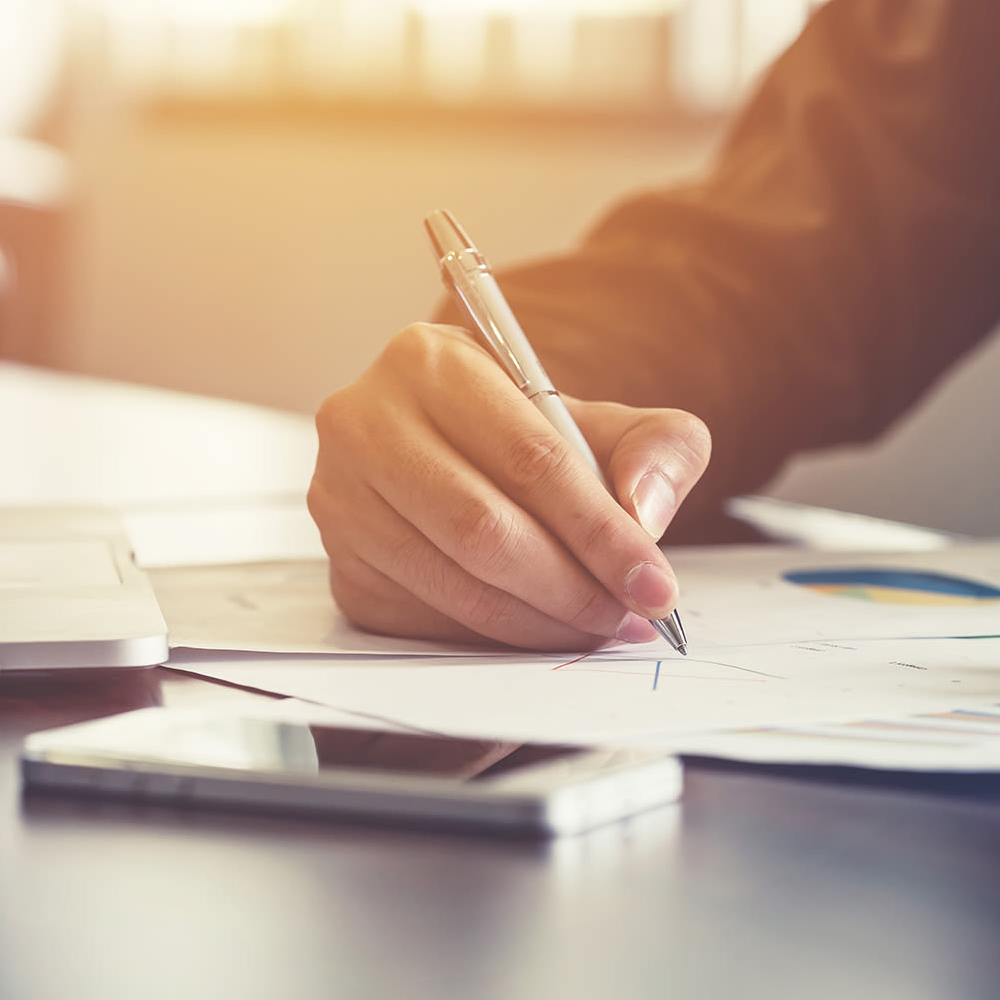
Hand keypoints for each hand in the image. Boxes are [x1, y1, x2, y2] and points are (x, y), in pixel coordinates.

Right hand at [309, 323, 709, 649]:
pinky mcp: (342, 566)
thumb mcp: (612, 424)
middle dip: (573, 587)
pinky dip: (496, 637)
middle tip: (630, 616)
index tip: (653, 581)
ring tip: (598, 627)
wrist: (467, 460)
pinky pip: (426, 619)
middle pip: (483, 528)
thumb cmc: (538, 441)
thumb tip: (644, 511)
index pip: (530, 458)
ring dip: (540, 621)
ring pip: (454, 581)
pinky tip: (542, 630)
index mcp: (431, 361)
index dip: (600, 530)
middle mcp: (364, 422)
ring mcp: (340, 499)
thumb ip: (659, 448)